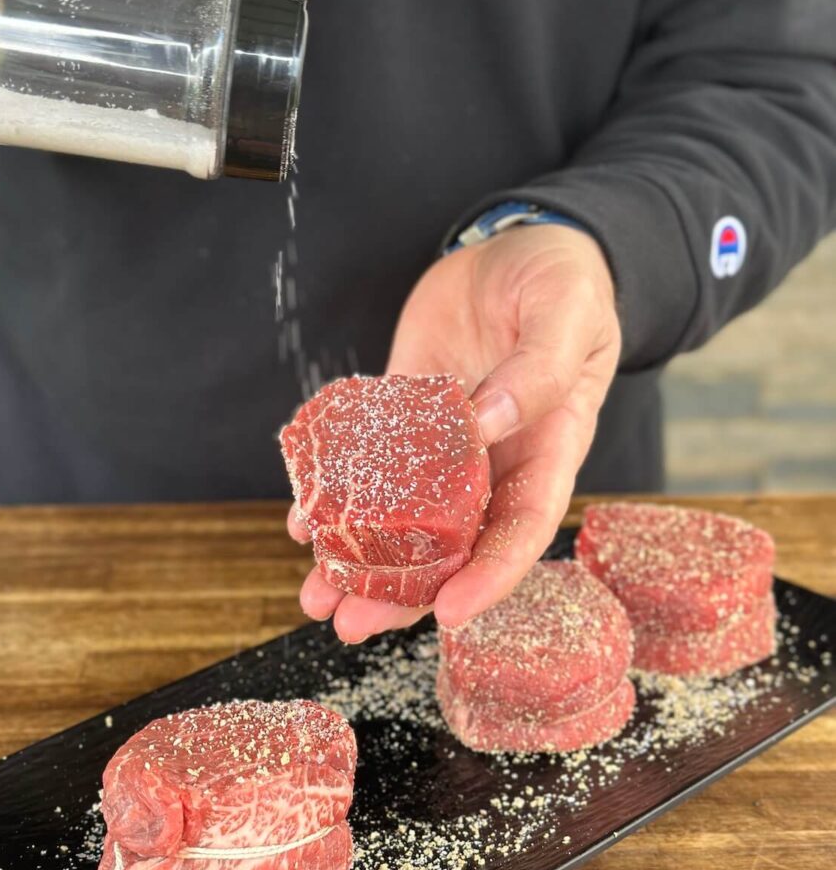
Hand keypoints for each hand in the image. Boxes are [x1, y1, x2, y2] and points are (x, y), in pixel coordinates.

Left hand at [290, 223, 620, 641]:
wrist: (518, 244)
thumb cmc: (564, 280)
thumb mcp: (567, 313)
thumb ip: (538, 370)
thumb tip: (483, 425)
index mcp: (548, 450)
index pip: (522, 530)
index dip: (489, 578)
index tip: (447, 614)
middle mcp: (494, 462)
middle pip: (451, 546)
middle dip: (403, 592)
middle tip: (350, 624)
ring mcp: (444, 443)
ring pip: (403, 520)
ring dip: (359, 562)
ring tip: (315, 597)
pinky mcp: (403, 414)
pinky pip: (367, 464)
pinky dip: (336, 496)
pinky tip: (302, 525)